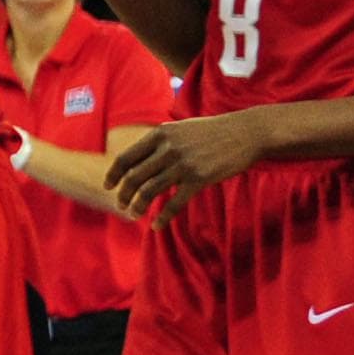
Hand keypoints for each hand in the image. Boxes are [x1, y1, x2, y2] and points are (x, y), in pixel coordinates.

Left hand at [106, 112, 267, 220]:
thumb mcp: (181, 128)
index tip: (108, 186)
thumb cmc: (212, 132)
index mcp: (160, 134)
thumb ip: (161, 141)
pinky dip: (163, 217)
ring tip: (133, 215)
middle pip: (134, 177)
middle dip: (123, 194)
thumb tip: (141, 158)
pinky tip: (156, 225)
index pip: (127, 157)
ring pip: (150, 191)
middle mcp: (168, 148)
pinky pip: (174, 203)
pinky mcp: (199, 178)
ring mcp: (183, 164)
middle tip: (121, 205)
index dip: (114, 174)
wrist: (245, 133)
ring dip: (138, 206)